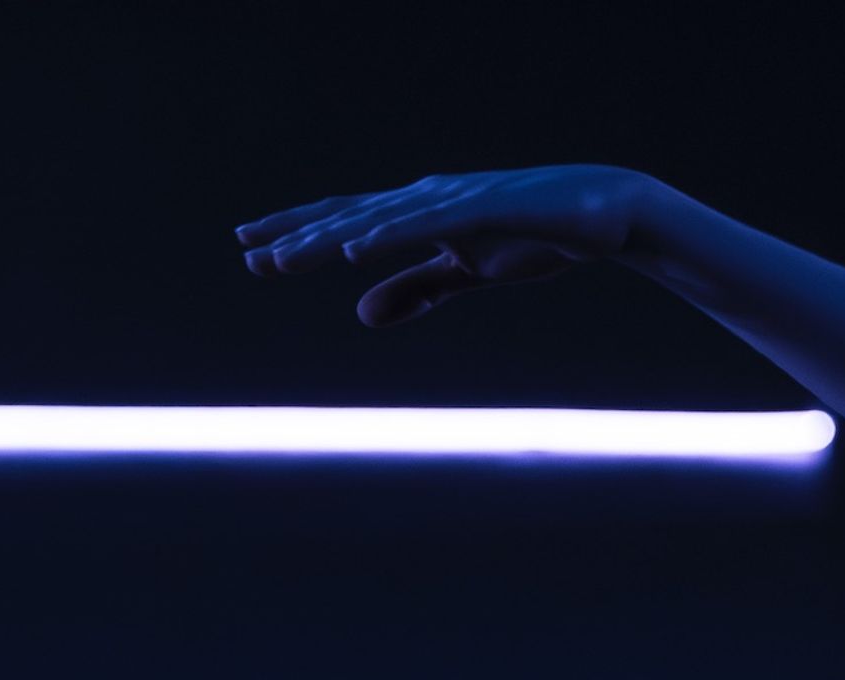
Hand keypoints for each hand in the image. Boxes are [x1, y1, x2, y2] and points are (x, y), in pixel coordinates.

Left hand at [238, 166, 668, 326]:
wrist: (601, 215)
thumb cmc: (533, 236)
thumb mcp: (462, 273)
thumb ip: (414, 291)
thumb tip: (361, 315)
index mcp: (418, 213)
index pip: (347, 223)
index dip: (300, 237)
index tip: (254, 253)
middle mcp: (424, 200)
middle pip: (346, 215)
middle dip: (294, 233)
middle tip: (243, 248)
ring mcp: (450, 202)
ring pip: (374, 220)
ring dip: (326, 238)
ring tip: (281, 258)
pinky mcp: (478, 212)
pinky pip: (424, 226)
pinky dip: (386, 236)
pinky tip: (352, 250)